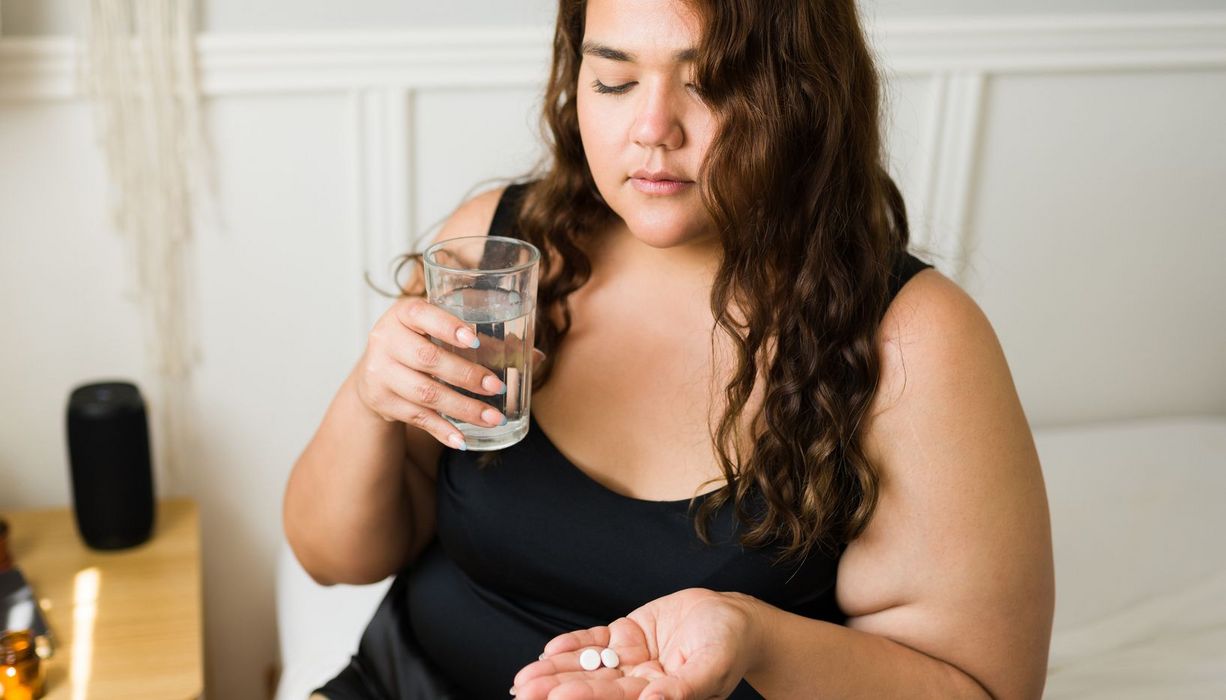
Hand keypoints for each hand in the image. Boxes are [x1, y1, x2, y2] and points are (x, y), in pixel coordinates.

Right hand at [354, 296, 541, 446]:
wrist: (376, 372)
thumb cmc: (422, 344)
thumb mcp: (441, 334)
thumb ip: (485, 342)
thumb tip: (535, 356)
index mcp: (404, 313)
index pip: (422, 314)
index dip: (448, 327)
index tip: (476, 341)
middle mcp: (386, 339)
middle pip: (427, 359)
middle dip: (466, 375)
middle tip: (498, 387)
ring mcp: (380, 371)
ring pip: (424, 392)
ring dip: (463, 408)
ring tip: (493, 418)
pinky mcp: (381, 400)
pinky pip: (416, 417)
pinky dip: (442, 430)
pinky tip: (463, 439)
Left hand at [511, 588, 761, 699]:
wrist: (736, 617)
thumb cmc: (729, 646)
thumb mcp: (710, 667)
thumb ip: (682, 690)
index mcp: (660, 696)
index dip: (587, 698)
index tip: (556, 698)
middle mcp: (640, 683)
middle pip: (594, 688)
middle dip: (558, 689)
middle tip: (524, 692)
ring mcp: (632, 660)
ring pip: (588, 667)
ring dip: (556, 671)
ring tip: (523, 679)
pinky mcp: (627, 636)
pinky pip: (595, 642)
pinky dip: (573, 645)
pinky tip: (550, 650)